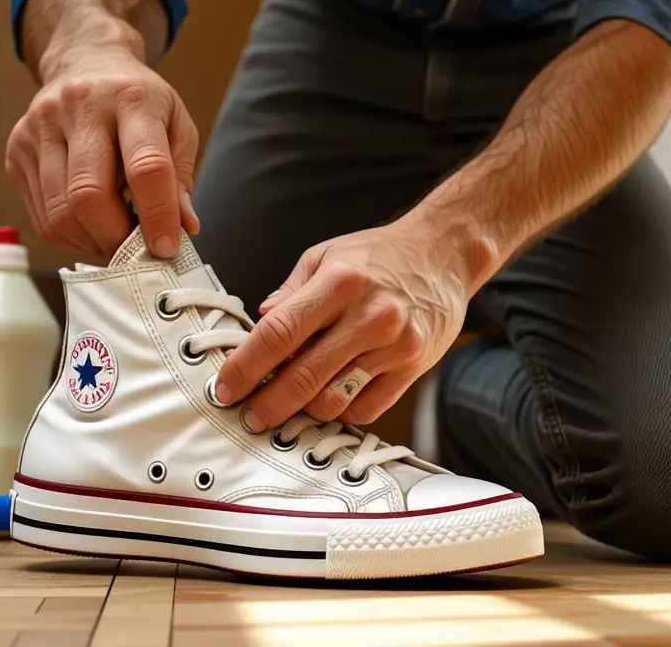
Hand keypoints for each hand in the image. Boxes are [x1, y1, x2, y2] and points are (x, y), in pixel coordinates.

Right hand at [5, 47, 199, 258]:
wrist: (85, 62)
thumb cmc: (137, 101)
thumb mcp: (176, 124)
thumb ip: (179, 177)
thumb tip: (183, 227)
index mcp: (131, 97)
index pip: (145, 167)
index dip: (157, 216)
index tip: (167, 247)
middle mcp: (79, 106)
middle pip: (89, 194)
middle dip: (116, 236)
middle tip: (136, 249)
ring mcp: (39, 126)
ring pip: (60, 212)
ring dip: (92, 241)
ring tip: (114, 238)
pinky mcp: (17, 149)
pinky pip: (41, 216)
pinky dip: (69, 235)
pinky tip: (89, 226)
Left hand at [213, 224, 472, 430]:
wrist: (444, 254)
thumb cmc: (381, 255)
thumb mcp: (326, 256)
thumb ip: (291, 293)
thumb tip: (260, 324)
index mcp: (339, 283)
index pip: (279, 333)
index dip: (245, 366)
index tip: (225, 387)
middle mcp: (369, 316)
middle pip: (303, 376)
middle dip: (267, 404)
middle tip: (248, 415)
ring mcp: (394, 345)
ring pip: (334, 399)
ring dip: (303, 412)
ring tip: (287, 409)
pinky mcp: (412, 367)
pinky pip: (367, 408)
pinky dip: (341, 413)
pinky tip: (329, 402)